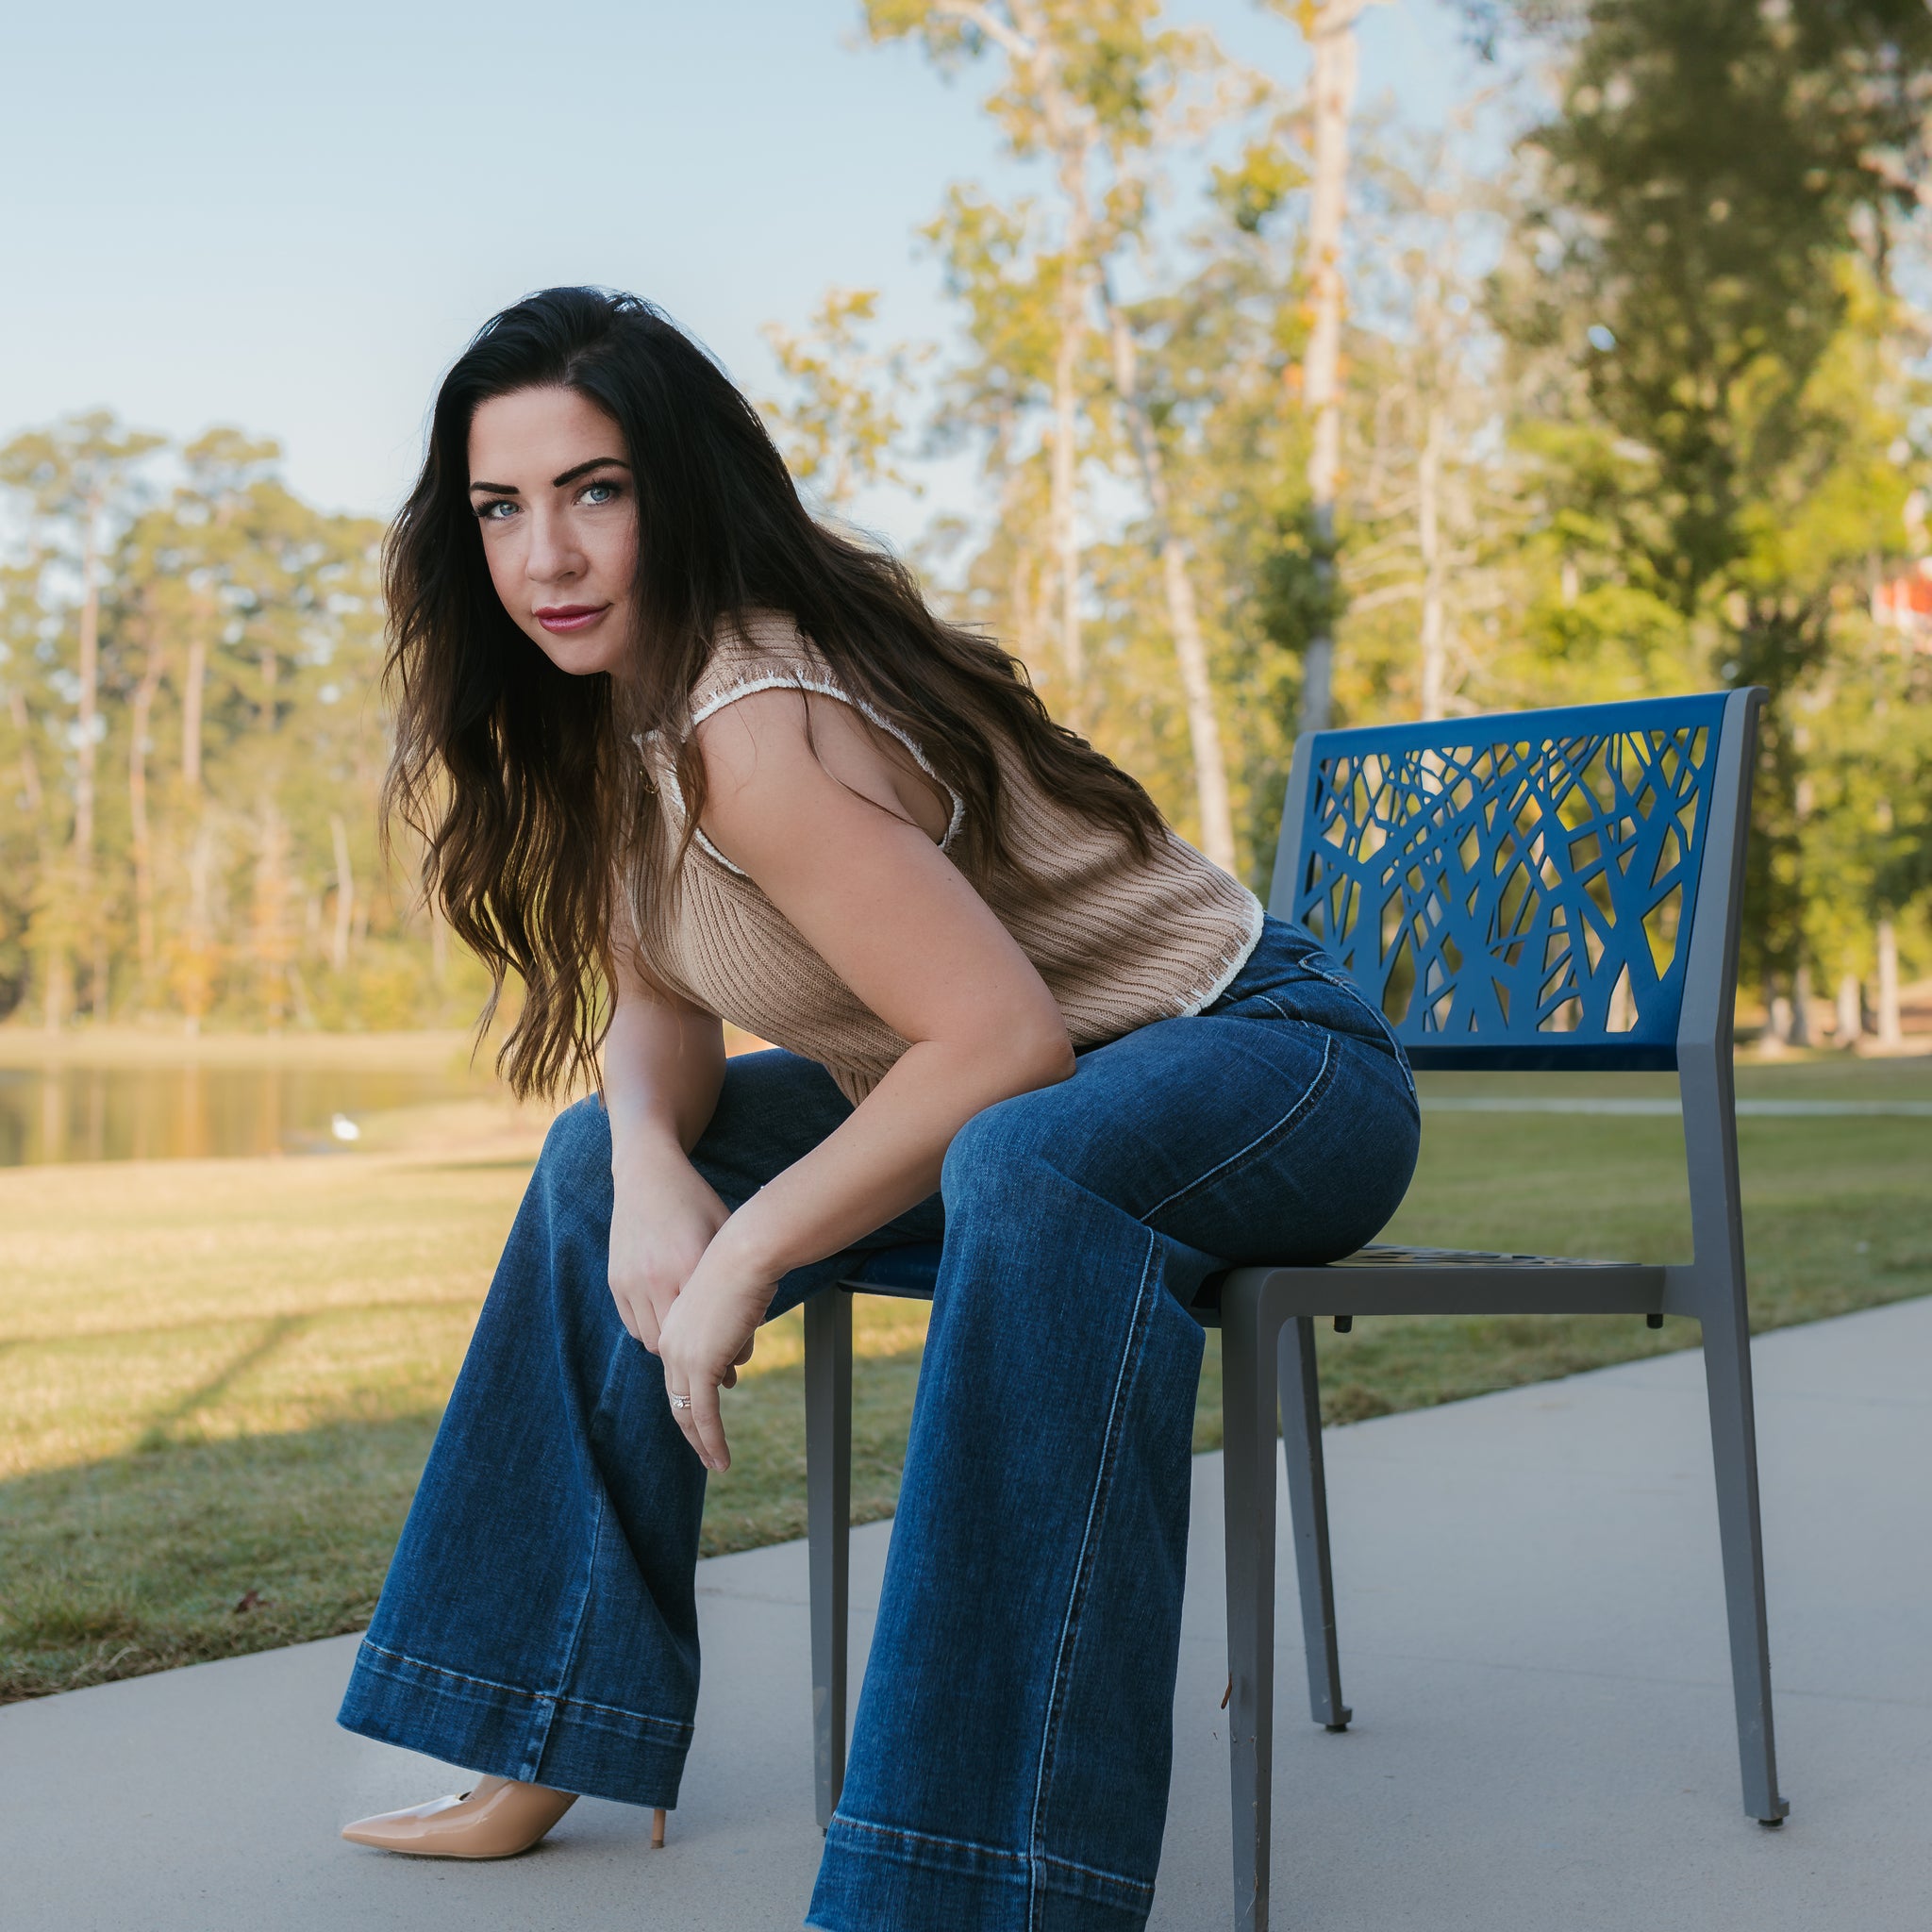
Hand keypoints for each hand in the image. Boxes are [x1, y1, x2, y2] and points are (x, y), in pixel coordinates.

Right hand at [608, 1143, 729, 1352]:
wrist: (648, 1174)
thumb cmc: (696, 1202)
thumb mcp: (725, 1231)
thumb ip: (738, 1275)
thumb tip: (756, 1321)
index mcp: (691, 1264)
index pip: (708, 1329)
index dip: (724, 1350)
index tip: (738, 1356)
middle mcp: (657, 1277)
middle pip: (677, 1344)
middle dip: (696, 1356)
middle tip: (714, 1358)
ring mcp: (632, 1281)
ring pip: (651, 1339)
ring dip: (671, 1344)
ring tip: (692, 1338)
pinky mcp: (616, 1281)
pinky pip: (632, 1325)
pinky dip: (651, 1329)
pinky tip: (669, 1319)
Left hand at [656, 1220, 780, 1472]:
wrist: (744, 1253)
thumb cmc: (746, 1267)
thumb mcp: (733, 1304)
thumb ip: (727, 1336)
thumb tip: (732, 1366)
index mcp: (675, 1326)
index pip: (679, 1372)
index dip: (692, 1398)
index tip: (706, 1415)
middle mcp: (671, 1344)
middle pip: (677, 1398)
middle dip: (691, 1428)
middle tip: (705, 1451)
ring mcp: (683, 1357)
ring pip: (688, 1413)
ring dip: (703, 1442)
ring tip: (715, 1463)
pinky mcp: (701, 1367)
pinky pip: (704, 1415)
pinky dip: (712, 1441)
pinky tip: (722, 1460)